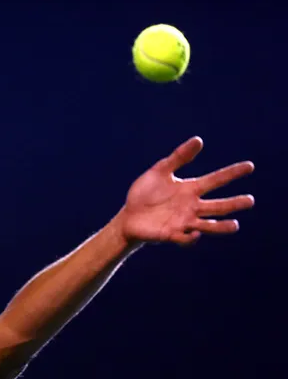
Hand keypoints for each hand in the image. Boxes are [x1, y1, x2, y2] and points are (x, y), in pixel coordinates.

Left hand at [117, 136, 254, 245]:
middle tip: (250, 200)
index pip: (216, 180)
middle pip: (218, 206)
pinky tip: (195, 233)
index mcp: (190, 189)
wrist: (128, 216)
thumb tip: (198, 140)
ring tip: (235, 225)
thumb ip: (178, 157)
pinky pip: (185, 238)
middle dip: (234, 203)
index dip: (232, 173)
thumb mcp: (160, 171)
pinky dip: (191, 237)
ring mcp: (183, 222)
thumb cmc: (145, 194)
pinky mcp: (171, 234)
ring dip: (221, 226)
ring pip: (208, 225)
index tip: (249, 166)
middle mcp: (192, 207)